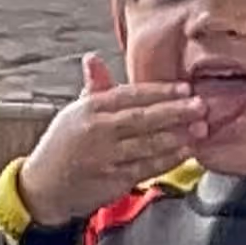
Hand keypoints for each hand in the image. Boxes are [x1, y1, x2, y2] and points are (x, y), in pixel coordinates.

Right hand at [16, 53, 207, 226]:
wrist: (44, 186)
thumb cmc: (65, 145)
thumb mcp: (75, 113)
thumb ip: (94, 87)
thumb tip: (93, 58)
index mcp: (89, 108)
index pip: (130, 95)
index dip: (160, 92)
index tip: (185, 88)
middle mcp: (97, 131)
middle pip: (142, 118)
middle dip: (175, 111)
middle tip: (201, 106)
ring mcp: (105, 157)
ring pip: (147, 144)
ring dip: (177, 136)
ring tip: (200, 128)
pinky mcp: (113, 179)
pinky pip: (147, 167)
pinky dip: (169, 159)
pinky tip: (187, 151)